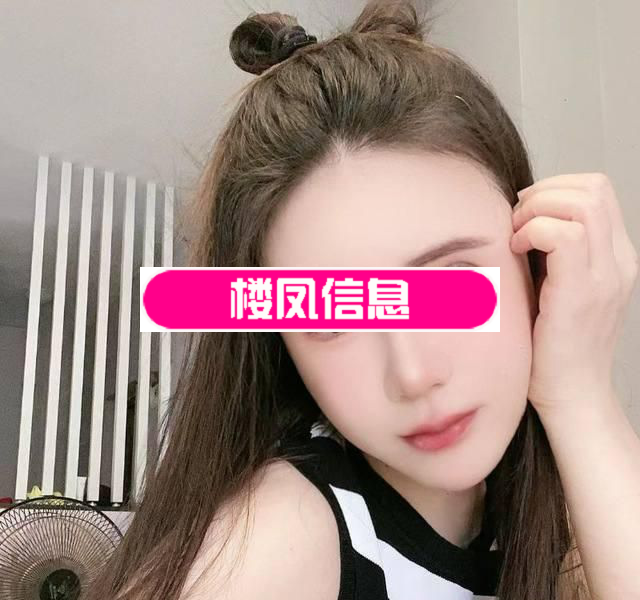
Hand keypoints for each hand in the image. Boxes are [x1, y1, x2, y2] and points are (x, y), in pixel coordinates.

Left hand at [510, 173, 637, 416]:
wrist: (572, 397)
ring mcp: (606, 276)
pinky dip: (533, 231)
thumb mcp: (559, 289)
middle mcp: (619, 262)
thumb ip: (552, 254)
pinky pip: (566, 235)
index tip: (523, 215)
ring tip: (515, 238)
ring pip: (583, 203)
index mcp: (616, 258)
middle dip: (544, 192)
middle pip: (593, 187)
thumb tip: (517, 219)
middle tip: (515, 222)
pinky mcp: (583, 293)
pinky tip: (515, 251)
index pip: (597, 190)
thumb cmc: (553, 346)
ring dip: (536, 210)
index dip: (555, 188)